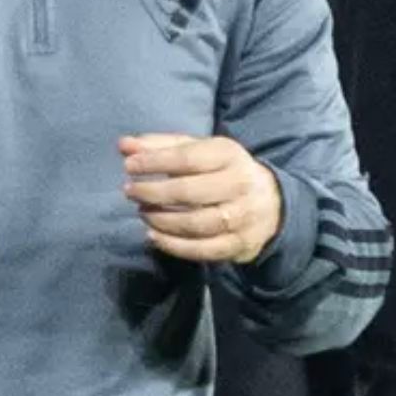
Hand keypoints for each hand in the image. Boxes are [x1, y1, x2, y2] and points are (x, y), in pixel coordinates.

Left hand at [120, 133, 281, 262]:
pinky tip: (154, 235)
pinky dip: (174, 246)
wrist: (271, 202)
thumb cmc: (222, 171)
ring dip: (161, 220)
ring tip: (143, 212)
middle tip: (130, 191)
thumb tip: (124, 145)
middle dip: (153, 192)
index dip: (155, 162)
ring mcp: (242, 217)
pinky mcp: (240, 244)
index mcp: (230, 155)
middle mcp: (240, 185)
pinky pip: (203, 250)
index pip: (188, 158)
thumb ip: (160, 147)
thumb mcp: (198, 151)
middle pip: (189, 192)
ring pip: (195, 224)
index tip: (128, 166)